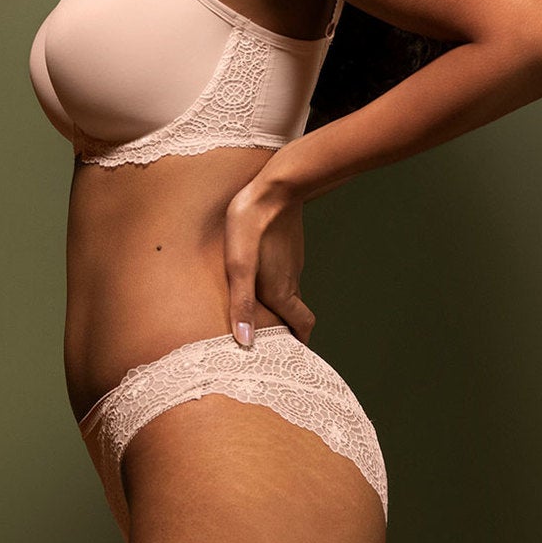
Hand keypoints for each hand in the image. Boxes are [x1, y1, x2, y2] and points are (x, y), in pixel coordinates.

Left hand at [224, 176, 314, 348]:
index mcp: (282, 290)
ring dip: (281, 308)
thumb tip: (245, 341)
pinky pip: (286, 275)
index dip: (300, 343)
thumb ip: (242, 303)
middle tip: (271, 342)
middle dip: (288, 330)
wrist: (275, 186)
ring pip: (291, 293)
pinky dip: (278, 286)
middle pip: (296, 313)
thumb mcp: (238, 265)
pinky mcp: (288, 248)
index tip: (292, 356)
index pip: (303, 325)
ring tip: (260, 316)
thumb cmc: (251, 224)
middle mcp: (291, 280)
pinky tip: (259, 281)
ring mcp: (292, 263)